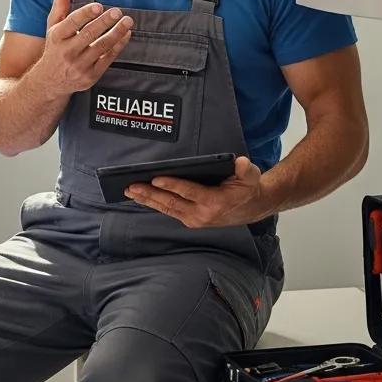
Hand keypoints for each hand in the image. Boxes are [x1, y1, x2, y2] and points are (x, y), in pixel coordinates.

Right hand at [34, 0, 133, 96]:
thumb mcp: (54, 25)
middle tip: (117, 12)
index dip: (85, 14)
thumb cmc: (55, 48)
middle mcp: (67, 52)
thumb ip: (61, 2)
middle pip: (89, 34)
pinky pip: (108, 58)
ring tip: (127, 21)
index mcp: (57, 36)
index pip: (72, 23)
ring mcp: (79, 65)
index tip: (98, 6)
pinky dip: (119, 46)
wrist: (50, 81)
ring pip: (101, 46)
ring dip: (116, 33)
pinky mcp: (91, 75)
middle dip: (105, 22)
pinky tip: (126, 35)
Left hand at [125, 156, 266, 227]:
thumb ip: (245, 169)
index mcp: (215, 201)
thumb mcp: (251, 176)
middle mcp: (202, 214)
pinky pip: (169, 211)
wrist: (251, 208)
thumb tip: (240, 162)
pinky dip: (154, 204)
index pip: (189, 192)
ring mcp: (195, 219)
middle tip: (131, 185)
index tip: (155, 178)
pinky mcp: (190, 220)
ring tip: (130, 191)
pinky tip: (141, 197)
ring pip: (167, 208)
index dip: (172, 185)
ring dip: (147, 200)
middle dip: (149, 193)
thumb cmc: (247, 188)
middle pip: (171, 202)